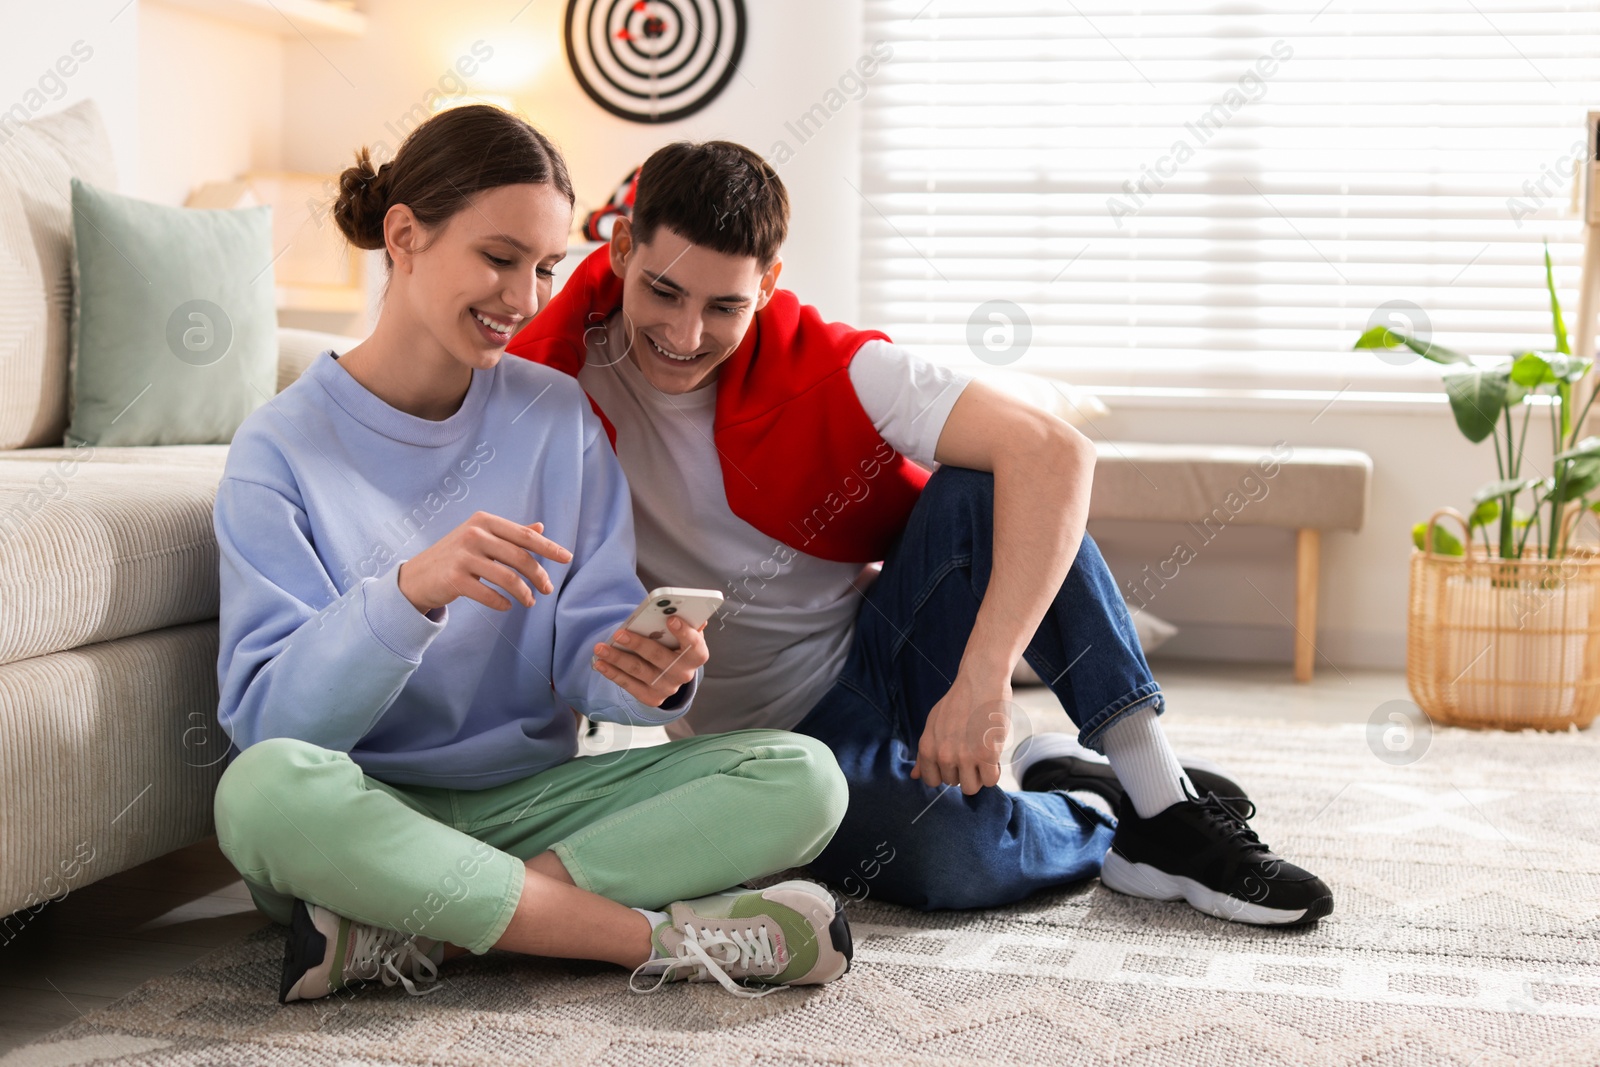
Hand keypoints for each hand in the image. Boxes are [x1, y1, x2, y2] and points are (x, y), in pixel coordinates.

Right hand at [397, 512, 572, 613]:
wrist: (417, 576)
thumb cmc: (455, 555)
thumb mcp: (480, 537)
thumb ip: (510, 533)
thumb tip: (540, 527)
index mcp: (484, 521)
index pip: (524, 535)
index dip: (548, 548)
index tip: (567, 558)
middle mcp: (473, 534)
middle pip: (519, 557)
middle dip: (539, 575)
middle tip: (548, 589)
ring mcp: (463, 556)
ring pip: (507, 578)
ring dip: (524, 593)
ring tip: (530, 602)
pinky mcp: (454, 578)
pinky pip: (489, 594)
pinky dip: (502, 603)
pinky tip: (507, 606)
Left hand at [592, 616, 708, 707]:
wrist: (671, 673)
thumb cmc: (675, 644)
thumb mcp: (682, 632)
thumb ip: (684, 621)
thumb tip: (683, 609)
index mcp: (696, 655)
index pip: (694, 645)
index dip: (684, 633)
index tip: (670, 619)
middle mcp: (683, 674)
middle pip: (660, 658)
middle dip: (638, 644)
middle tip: (619, 634)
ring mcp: (667, 688)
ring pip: (639, 671)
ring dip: (617, 658)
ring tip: (600, 648)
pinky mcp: (652, 698)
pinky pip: (629, 685)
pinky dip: (613, 673)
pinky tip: (600, 663)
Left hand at [910, 672, 1014, 795]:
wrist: (980, 681)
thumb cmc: (958, 702)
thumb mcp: (933, 724)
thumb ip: (925, 753)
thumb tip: (914, 777)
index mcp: (927, 748)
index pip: (932, 781)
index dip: (946, 773)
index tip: (954, 761)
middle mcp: (943, 755)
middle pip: (954, 784)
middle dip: (964, 772)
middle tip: (972, 751)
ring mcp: (965, 757)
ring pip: (972, 787)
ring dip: (979, 776)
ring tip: (982, 755)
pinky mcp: (987, 755)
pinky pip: (991, 780)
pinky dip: (994, 772)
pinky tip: (993, 755)